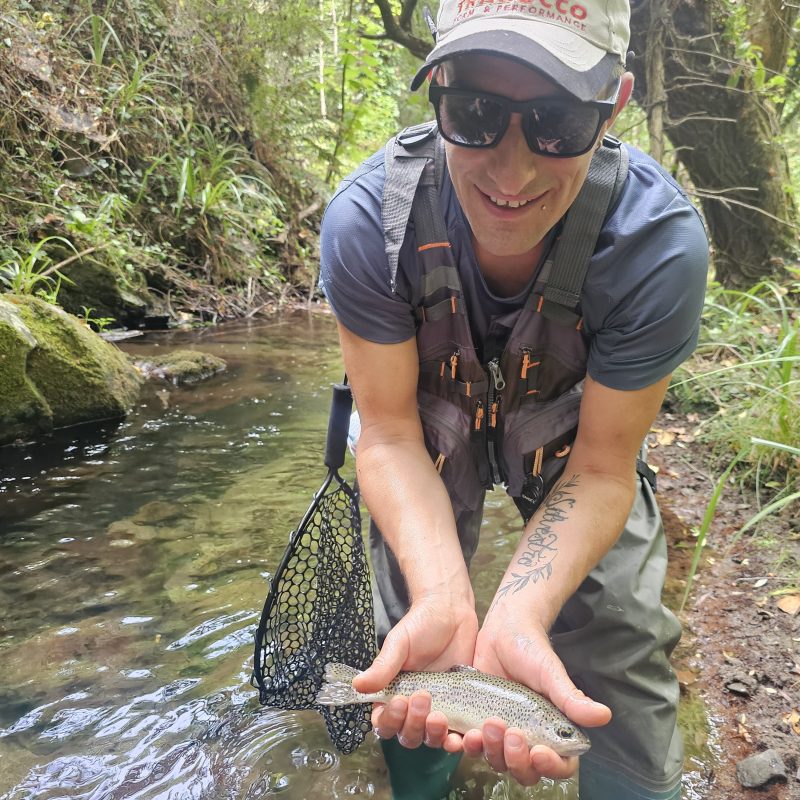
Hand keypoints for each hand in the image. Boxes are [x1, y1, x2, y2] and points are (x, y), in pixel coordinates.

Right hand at [353, 594, 477, 750]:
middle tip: (422, 698)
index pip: (384, 722)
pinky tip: (464, 733)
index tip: (399, 702)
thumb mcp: (399, 643)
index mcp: (393, 693)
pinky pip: (458, 734)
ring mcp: (438, 709)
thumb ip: (382, 666)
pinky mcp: (461, 709)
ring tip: (440, 716)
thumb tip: (357, 685)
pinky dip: (460, 740)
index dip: (390, 720)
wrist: (452, 613)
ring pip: (431, 739)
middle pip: (408, 736)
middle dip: (413, 724)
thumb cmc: (421, 625)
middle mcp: (413, 707)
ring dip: (434, 735)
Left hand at [458, 613, 610, 786]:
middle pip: (527, 772)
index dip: (551, 766)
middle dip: (517, 760)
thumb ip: (571, 697)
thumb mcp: (550, 672)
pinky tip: (466, 733)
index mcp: (553, 730)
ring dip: (492, 752)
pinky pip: (473, 747)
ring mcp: (502, 733)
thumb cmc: (531, 649)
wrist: (501, 631)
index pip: (560, 765)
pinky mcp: (478, 724)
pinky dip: (469, 746)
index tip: (539, 751)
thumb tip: (604, 716)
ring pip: (498, 762)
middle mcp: (529, 737)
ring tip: (489, 724)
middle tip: (511, 734)